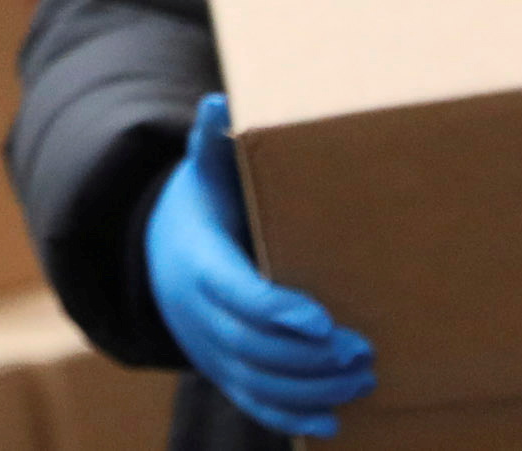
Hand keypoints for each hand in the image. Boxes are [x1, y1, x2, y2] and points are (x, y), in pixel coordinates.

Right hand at [149, 95, 376, 437]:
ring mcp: (210, 349)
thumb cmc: (201, 210)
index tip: (322, 322)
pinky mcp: (223, 371)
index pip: (239, 296)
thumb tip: (217, 103)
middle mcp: (200, 315)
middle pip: (253, 346)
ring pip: (258, 381)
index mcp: (200, 265)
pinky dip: (290, 415)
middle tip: (362, 351)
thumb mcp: (203, 177)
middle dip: (308, 357)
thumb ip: (212, 146)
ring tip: (363, 378)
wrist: (158, 257)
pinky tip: (333, 419)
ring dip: (311, 388)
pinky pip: (253, 401)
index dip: (278, 312)